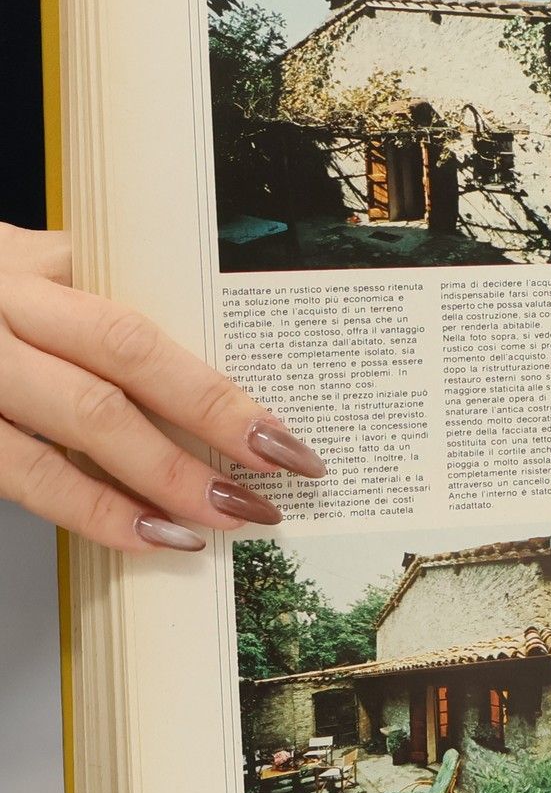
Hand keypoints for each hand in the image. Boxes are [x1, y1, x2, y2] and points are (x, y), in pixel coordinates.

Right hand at [0, 223, 323, 551]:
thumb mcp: (23, 259)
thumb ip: (98, 287)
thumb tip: (207, 324)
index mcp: (25, 273)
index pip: (137, 338)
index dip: (213, 395)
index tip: (283, 440)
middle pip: (110, 386)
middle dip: (196, 447)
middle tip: (261, 497)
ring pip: (61, 441)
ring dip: (146, 491)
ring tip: (210, 527)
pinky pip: (17, 477)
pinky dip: (85, 510)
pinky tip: (140, 534)